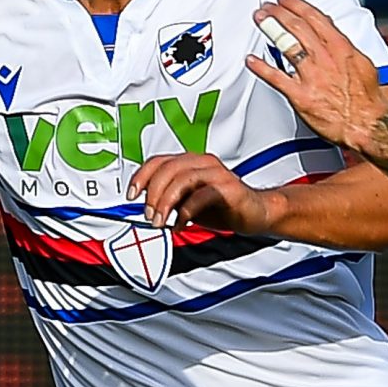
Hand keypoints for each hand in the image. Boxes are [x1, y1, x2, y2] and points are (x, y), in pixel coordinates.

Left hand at [128, 153, 281, 233]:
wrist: (256, 213)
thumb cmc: (223, 206)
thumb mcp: (188, 203)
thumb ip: (169, 201)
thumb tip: (145, 209)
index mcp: (190, 162)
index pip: (158, 161)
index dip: (141, 177)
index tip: (131, 195)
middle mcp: (202, 163)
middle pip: (167, 169)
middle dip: (152, 194)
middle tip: (148, 216)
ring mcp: (216, 173)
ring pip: (182, 179)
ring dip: (166, 203)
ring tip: (161, 222)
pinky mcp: (228, 188)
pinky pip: (201, 196)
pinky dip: (186, 212)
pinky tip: (181, 225)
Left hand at [243, 0, 387, 151]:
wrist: (369, 123)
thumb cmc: (368, 98)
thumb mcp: (363, 63)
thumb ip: (345, 48)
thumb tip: (335, 37)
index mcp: (341, 47)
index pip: (315, 18)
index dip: (297, 5)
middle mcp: (325, 57)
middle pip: (297, 27)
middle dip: (279, 13)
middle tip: (267, 6)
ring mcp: (312, 75)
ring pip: (286, 44)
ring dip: (270, 28)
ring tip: (260, 19)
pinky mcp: (301, 95)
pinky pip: (276, 77)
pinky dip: (261, 67)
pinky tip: (251, 60)